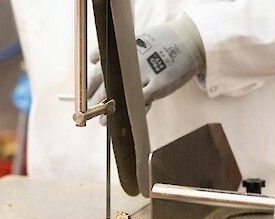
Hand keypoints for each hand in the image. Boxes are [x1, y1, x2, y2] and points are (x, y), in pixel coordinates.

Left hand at [87, 13, 204, 110]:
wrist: (189, 41)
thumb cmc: (160, 44)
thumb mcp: (134, 42)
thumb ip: (116, 53)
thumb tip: (93, 60)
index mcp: (123, 51)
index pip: (97, 71)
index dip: (89, 87)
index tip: (84, 99)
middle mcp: (130, 60)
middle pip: (105, 85)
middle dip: (96, 102)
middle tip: (92, 113)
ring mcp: (145, 72)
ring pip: (121, 96)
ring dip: (110, 110)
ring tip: (104, 121)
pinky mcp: (159, 84)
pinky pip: (142, 101)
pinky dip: (134, 110)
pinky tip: (129, 116)